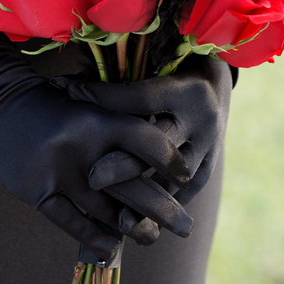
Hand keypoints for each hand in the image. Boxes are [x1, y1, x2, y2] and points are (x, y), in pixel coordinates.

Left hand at [54, 52, 231, 226]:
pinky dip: (165, 205)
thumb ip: (121, 78)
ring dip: (147, 200)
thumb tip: (68, 85)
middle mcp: (201, 118)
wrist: (215, 81)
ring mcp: (210, 144)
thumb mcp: (155, 62)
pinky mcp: (211, 164)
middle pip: (158, 144)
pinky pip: (189, 190)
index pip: (140, 98)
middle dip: (124, 163)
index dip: (105, 97)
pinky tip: (140, 221)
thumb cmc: (171, 67)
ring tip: (119, 221)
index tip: (72, 99)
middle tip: (92, 178)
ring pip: (175, 176)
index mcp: (185, 89)